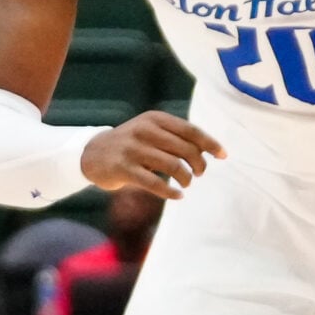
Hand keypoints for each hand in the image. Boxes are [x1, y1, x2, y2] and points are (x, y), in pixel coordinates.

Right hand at [81, 110, 225, 199]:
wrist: (91, 153)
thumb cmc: (130, 144)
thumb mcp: (149, 131)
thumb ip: (174, 137)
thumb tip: (206, 150)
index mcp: (155, 119)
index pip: (190, 130)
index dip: (209, 143)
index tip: (223, 156)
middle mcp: (144, 131)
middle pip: (185, 149)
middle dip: (198, 165)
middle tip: (198, 174)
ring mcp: (133, 150)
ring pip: (173, 166)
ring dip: (186, 178)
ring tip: (186, 184)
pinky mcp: (124, 169)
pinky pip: (155, 183)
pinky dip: (171, 191)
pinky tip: (177, 195)